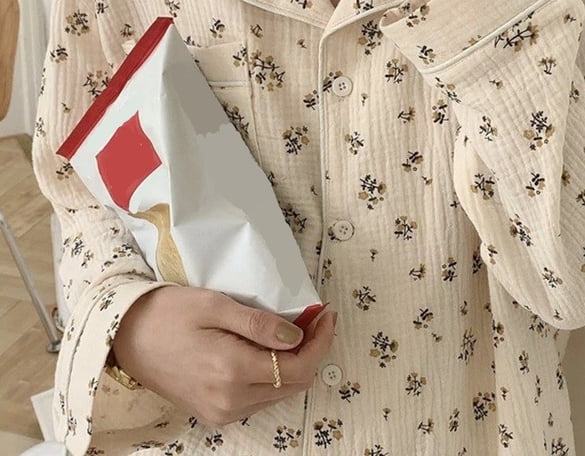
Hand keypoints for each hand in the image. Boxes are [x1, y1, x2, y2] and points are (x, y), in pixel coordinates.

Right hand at [111, 286, 336, 425]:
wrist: (124, 337)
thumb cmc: (167, 313)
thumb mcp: (216, 306)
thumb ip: (260, 324)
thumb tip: (298, 336)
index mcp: (232, 372)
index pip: (299, 366)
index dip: (320, 340)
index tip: (326, 313)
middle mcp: (230, 401)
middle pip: (294, 383)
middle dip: (313, 350)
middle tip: (316, 317)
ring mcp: (221, 411)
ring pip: (279, 392)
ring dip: (296, 362)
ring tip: (298, 328)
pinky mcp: (214, 412)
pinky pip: (259, 397)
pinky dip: (275, 374)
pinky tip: (273, 348)